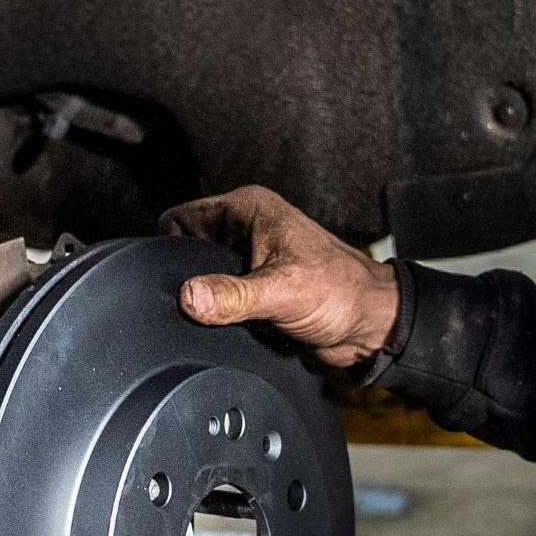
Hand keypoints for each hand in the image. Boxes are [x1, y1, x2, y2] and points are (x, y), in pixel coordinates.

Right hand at [160, 186, 398, 367]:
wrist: (368, 326)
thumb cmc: (343, 293)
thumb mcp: (283, 291)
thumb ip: (234, 295)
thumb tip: (190, 297)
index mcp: (251, 209)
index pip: (184, 217)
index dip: (169, 245)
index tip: (166, 276)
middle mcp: (247, 229)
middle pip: (189, 247)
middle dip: (185, 275)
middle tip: (191, 300)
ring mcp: (249, 259)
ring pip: (203, 275)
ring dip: (203, 296)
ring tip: (212, 313)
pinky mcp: (253, 287)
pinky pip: (219, 297)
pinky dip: (216, 310)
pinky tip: (223, 322)